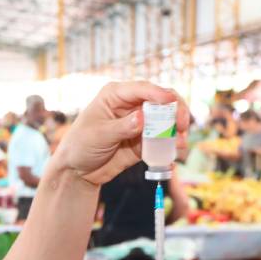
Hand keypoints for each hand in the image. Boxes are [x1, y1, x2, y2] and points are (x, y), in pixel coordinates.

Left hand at [54, 82, 190, 185]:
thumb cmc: (80, 145)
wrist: (77, 170)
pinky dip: (171, 144)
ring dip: (177, 128)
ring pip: (166, 119)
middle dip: (175, 110)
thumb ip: (122, 127)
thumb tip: (142, 118)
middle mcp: (131, 105)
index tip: (171, 101)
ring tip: (182, 141)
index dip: (158, 93)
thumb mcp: (98, 135)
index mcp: (116, 95)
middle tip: (182, 124)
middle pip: (161, 100)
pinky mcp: (144, 140)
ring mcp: (140, 122)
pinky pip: (162, 139)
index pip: (142, 89)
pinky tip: (176, 151)